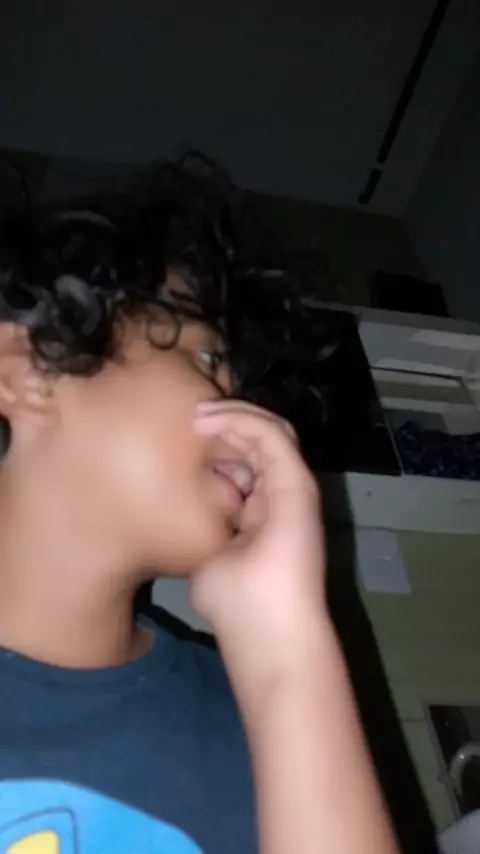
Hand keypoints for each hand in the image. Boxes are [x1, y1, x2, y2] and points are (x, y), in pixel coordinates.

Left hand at [191, 400, 326, 698]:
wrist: (269, 633)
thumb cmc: (238, 606)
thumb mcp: (210, 555)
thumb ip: (206, 532)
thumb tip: (185, 521)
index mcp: (265, 508)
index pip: (248, 460)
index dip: (219, 443)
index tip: (179, 438)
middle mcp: (283, 493)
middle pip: (261, 439)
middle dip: (226, 422)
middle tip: (188, 417)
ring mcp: (294, 487)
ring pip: (271, 429)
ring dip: (232, 415)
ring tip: (195, 414)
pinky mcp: (297, 485)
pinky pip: (272, 436)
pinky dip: (241, 421)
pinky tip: (207, 421)